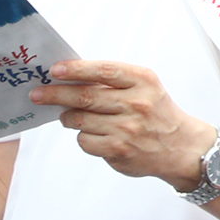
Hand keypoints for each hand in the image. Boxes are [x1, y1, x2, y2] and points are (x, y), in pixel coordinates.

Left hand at [32, 59, 210, 189]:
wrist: (181, 147)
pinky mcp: (119, 150)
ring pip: (79, 120)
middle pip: (84, 96)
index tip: (55, 70)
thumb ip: (114, 82)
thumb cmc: (157, 113)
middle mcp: (137, 103)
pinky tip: (95, 134)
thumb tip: (69, 79)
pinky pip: (84, 141)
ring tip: (70, 116)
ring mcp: (127, 128)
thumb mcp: (146, 88)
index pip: (103, 70)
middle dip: (55, 94)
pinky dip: (83, 137)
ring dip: (68, 117)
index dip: (76, 69)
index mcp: (144, 81)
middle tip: (37, 94)